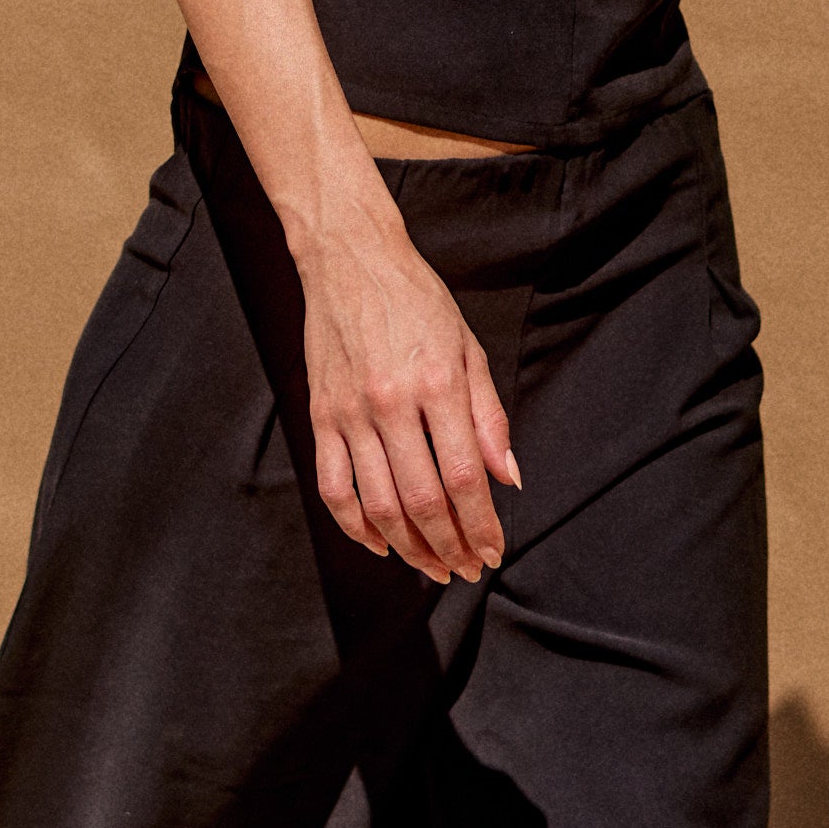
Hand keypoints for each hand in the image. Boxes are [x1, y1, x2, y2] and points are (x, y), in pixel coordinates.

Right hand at [295, 207, 518, 584]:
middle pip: (422, 500)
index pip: (464, 477)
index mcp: (436, 383)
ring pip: (377, 505)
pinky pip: (333, 487)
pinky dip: (354, 525)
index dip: (482, 525)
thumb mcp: (468, 348)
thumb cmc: (417, 300)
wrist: (350, 259)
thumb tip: (508, 479)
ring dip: (408, 547)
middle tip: (467, 568)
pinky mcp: (320, 416)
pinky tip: (380, 542)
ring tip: (432, 565)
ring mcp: (349, 413)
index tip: (494, 550)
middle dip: (450, 546)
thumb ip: (489, 417)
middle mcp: (390, 403)